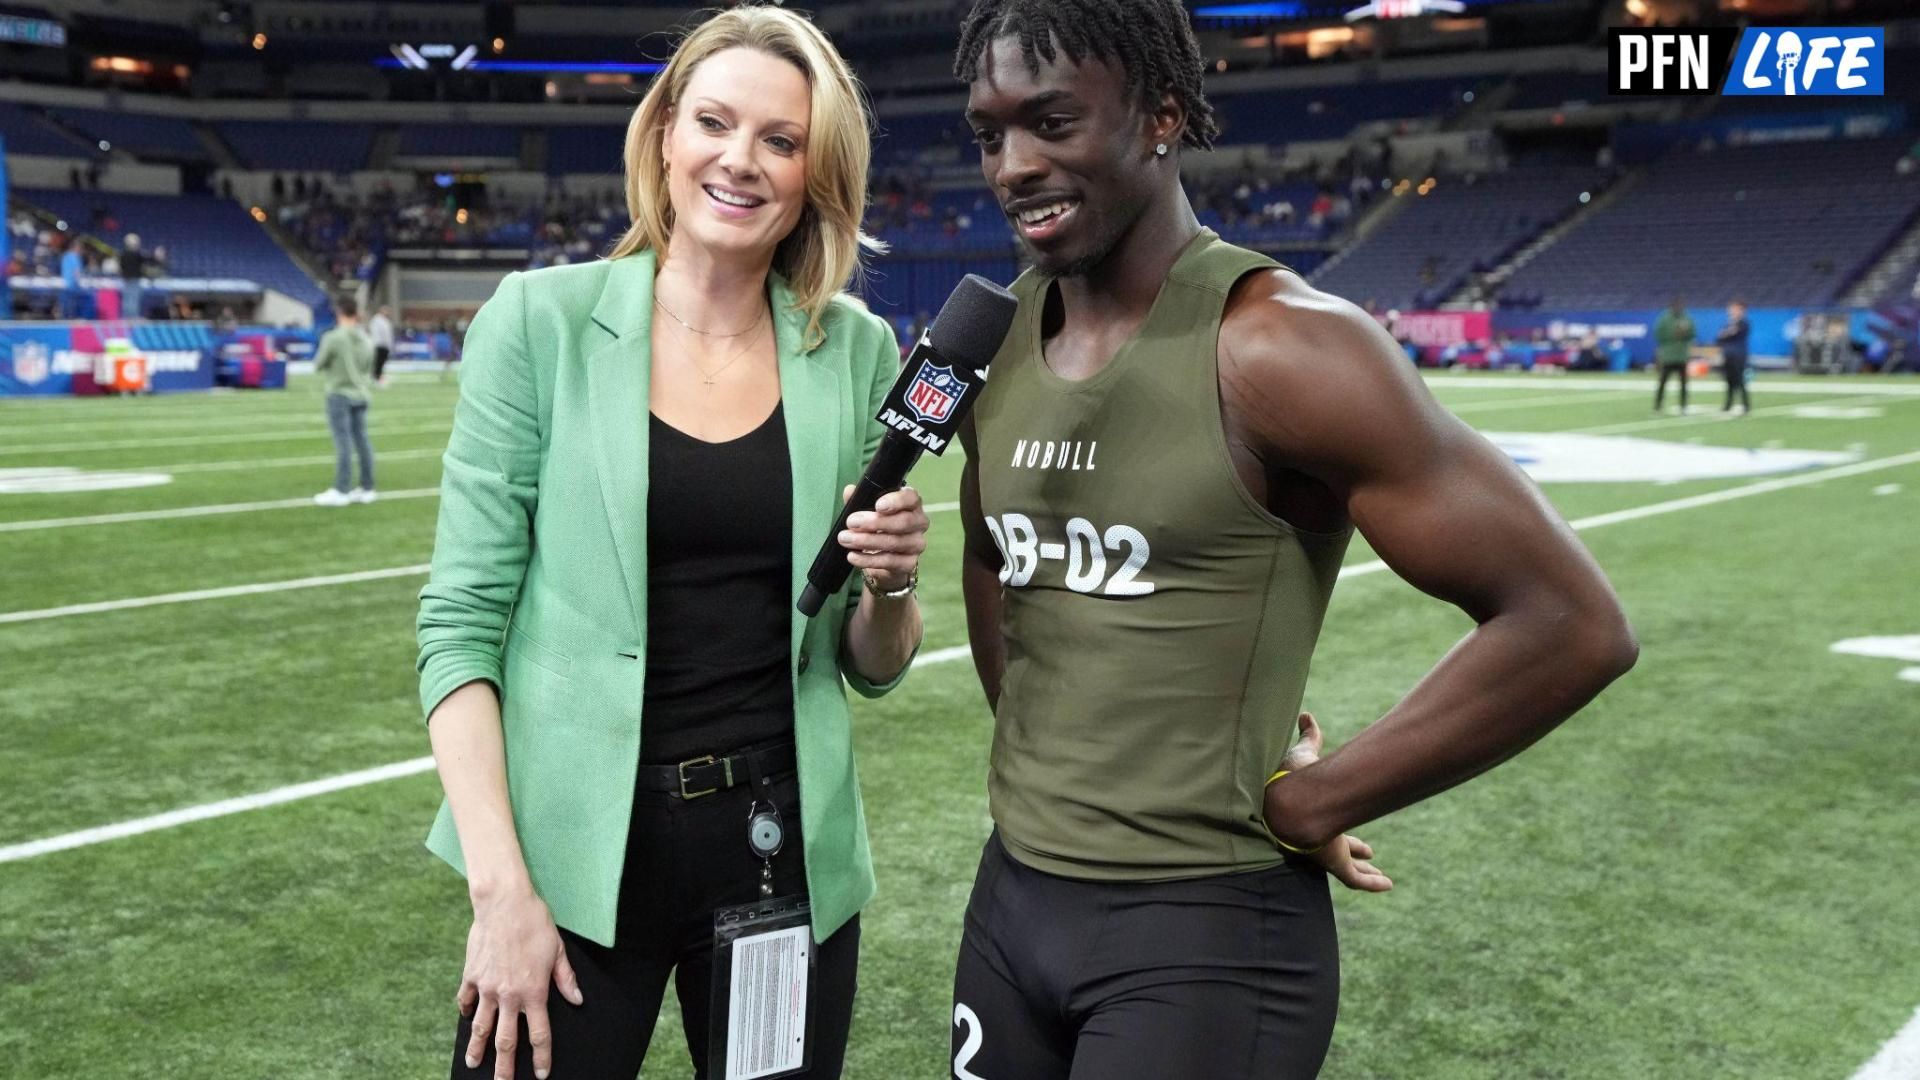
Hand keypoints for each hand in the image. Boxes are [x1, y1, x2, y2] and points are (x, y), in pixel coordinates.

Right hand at [457, 884, 583, 1079]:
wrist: (503, 903)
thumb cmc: (535, 923)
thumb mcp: (558, 950)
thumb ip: (566, 979)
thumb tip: (577, 1001)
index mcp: (534, 992)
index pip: (539, 1034)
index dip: (542, 1056)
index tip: (542, 1073)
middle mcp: (509, 995)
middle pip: (506, 1040)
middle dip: (505, 1067)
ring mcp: (487, 987)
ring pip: (480, 1027)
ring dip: (477, 1048)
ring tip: (473, 1065)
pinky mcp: (471, 976)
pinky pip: (466, 1000)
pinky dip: (465, 1012)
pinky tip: (465, 1020)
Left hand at [839, 483, 928, 593]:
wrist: (882, 558)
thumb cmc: (877, 527)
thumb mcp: (867, 511)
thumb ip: (859, 499)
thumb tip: (850, 490)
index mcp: (911, 504)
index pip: (911, 498)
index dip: (896, 501)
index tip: (878, 505)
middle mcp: (919, 523)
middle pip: (904, 521)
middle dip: (875, 522)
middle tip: (851, 522)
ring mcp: (917, 544)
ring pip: (894, 542)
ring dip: (866, 541)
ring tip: (846, 539)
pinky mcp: (909, 563)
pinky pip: (889, 562)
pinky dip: (868, 559)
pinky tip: (853, 556)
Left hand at [1271, 712, 1393, 893]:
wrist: (1284, 802)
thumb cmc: (1287, 778)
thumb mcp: (1303, 753)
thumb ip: (1308, 737)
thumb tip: (1306, 715)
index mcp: (1311, 812)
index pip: (1326, 818)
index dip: (1336, 819)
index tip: (1345, 816)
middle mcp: (1317, 835)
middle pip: (1339, 846)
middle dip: (1353, 849)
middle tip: (1368, 852)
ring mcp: (1325, 851)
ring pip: (1348, 868)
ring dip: (1366, 871)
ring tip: (1382, 876)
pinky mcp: (1333, 862)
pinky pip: (1355, 880)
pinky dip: (1371, 884)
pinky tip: (1387, 885)